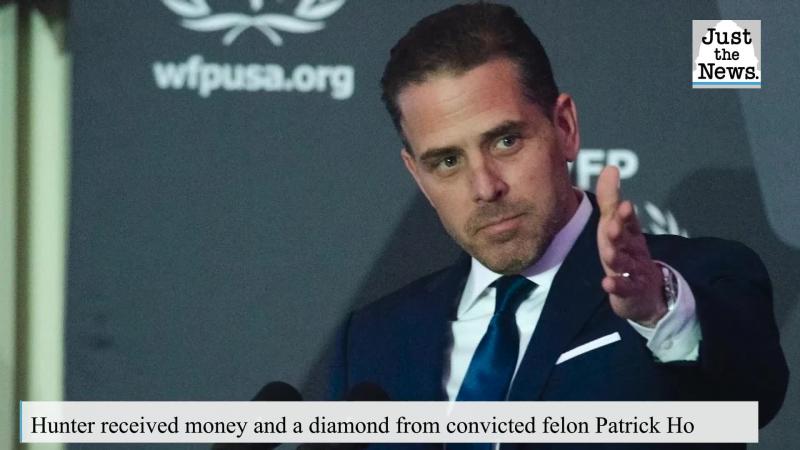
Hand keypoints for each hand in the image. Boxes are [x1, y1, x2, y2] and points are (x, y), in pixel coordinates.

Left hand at [595, 166, 665, 326]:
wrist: (646, 293)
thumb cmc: (626, 252)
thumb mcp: (617, 225)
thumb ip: (610, 198)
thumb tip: (610, 167)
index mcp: (630, 234)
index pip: (628, 221)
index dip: (625, 215)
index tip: (623, 204)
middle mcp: (633, 250)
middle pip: (626, 240)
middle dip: (620, 232)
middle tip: (612, 224)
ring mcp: (633, 270)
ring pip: (624, 263)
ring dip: (616, 257)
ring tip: (608, 253)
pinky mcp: (629, 291)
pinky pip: (623, 287)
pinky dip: (616, 285)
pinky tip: (606, 282)